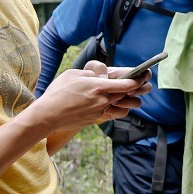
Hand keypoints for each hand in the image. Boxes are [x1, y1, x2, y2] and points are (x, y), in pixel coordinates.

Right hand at [34, 65, 149, 127]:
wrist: (48, 115)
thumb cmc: (58, 92)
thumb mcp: (73, 74)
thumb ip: (91, 74)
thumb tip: (100, 76)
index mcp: (98, 87)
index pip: (126, 84)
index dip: (138, 80)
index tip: (144, 76)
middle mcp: (102, 100)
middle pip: (127, 96)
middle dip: (137, 90)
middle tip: (143, 85)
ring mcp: (100, 112)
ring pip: (122, 108)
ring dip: (127, 102)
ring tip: (127, 96)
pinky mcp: (95, 120)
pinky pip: (112, 114)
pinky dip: (115, 109)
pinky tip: (112, 104)